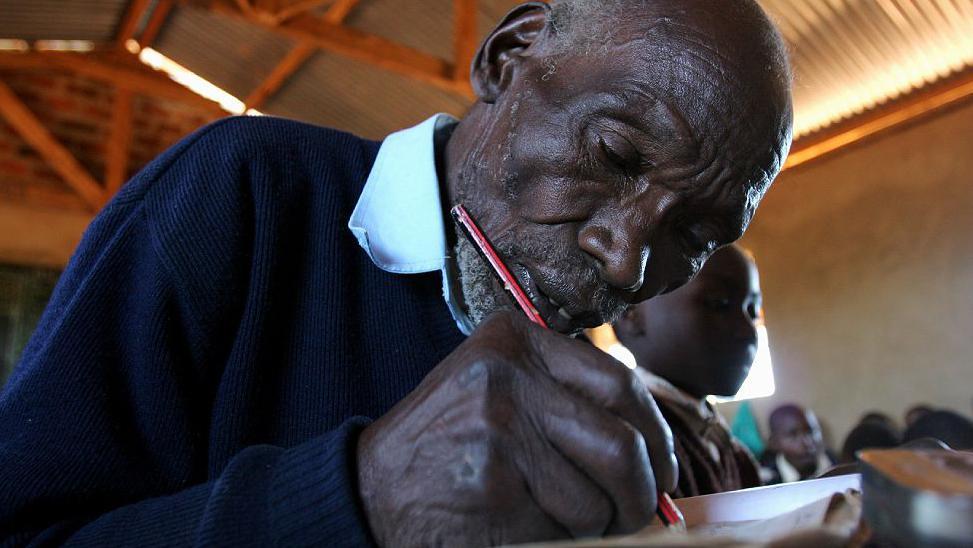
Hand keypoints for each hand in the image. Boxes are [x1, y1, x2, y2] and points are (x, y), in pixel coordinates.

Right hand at [356, 311, 676, 546]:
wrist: (374, 488)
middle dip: (643, 494)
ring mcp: (498, 431)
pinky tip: (523, 524)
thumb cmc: (451, 440)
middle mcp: (507, 376)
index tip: (664, 468)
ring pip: (597, 498)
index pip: (620, 384)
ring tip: (562, 518)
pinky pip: (564, 530)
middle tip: (642, 515)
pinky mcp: (493, 489)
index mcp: (515, 339)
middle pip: (621, 446)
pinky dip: (560, 539)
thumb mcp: (501, 387)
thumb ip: (567, 396)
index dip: (656, 435)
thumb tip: (655, 447)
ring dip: (597, 525)